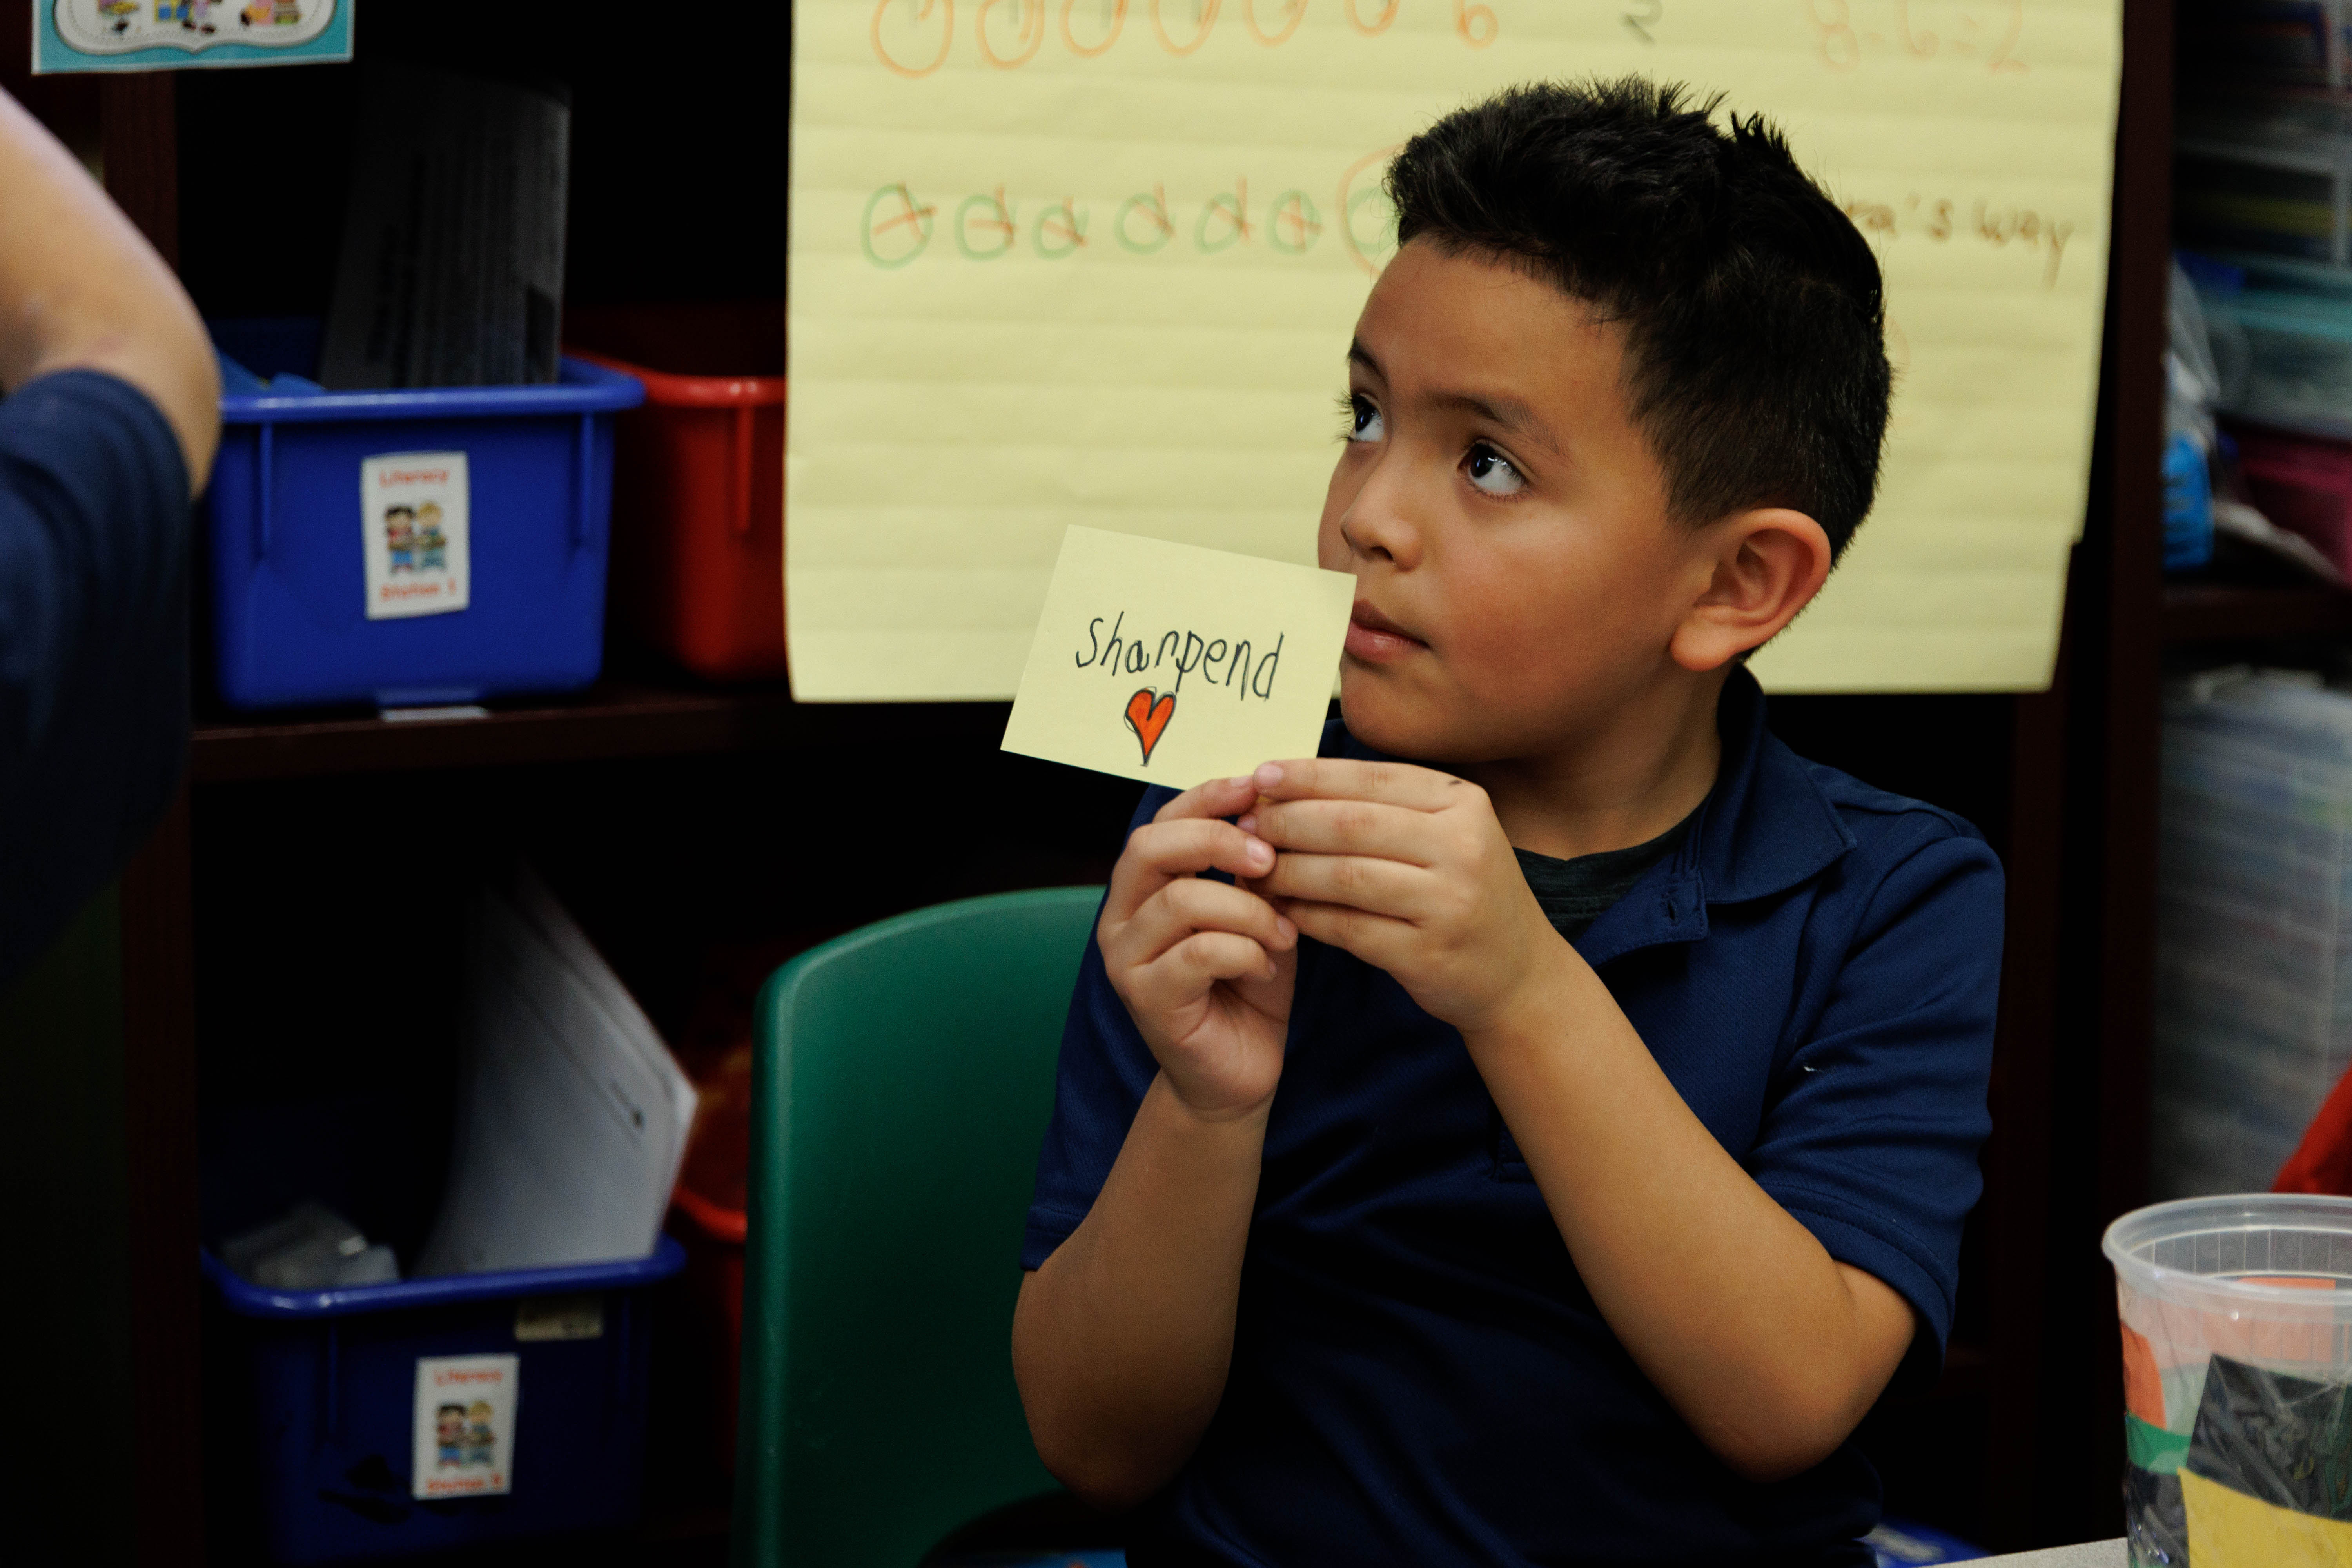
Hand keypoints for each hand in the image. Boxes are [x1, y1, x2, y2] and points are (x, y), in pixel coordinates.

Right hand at [1098, 775, 1299, 1119]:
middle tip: (1271, 859)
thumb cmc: (1246, 986)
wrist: (1237, 1075)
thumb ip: (1252, 870)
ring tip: (1282, 934)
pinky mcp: (1147, 999)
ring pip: (1183, 899)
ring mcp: (1126, 960)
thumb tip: (1271, 810)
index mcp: (1143, 888)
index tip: (1259, 787)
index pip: (1163, 822)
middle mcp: (1121, 918)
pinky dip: (1245, 952)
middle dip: (1218, 840)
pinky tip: (1263, 968)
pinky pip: (1200, 952)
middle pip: (1152, 847)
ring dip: (1248, 909)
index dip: (1209, 797)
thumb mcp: (1255, 913)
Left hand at [1242, 758, 1560, 1033]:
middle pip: (1351, 824)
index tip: (1259, 777)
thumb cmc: (1462, 894)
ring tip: (1252, 869)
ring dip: (1288, 872)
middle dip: (1287, 822)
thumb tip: (1288, 785)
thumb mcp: (1444, 834)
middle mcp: (1462, 845)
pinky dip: (1307, 917)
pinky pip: (1348, 928)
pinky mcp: (1428, 952)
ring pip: (1344, 876)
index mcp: (1463, 802)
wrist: (1518, 974)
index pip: (1370, 778)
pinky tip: (1281, 911)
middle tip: (1244, 826)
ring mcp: (1449, 901)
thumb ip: (1383, 808)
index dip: (1309, 776)